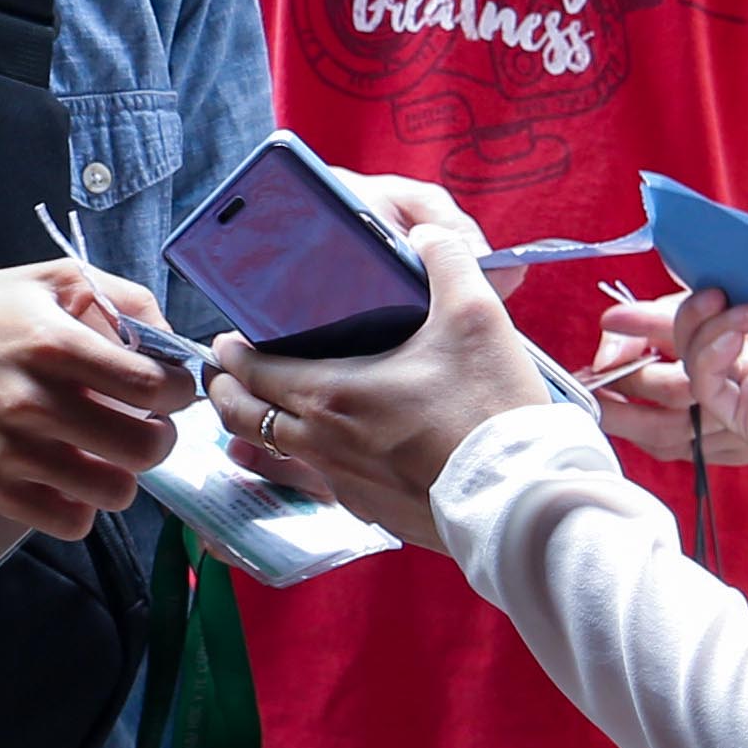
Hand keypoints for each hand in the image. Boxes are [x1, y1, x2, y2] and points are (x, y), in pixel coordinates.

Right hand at [0, 262, 190, 540]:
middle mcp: (33, 401)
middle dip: (161, 437)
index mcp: (54, 344)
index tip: (171, 389)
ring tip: (108, 453)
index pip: (152, 385)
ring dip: (124, 474)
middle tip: (145, 424)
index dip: (179, 390)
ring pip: (114, 492)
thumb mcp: (51, 279)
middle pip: (144, 447)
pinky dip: (83, 505)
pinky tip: (73, 476)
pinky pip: (71, 522)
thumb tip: (175, 342)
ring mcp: (11, 451)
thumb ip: (122, 298)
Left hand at [205, 178, 551, 550]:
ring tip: (268, 407)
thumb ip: (446, 261)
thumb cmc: (491, 410)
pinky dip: (306, 461)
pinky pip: (319, 482)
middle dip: (227, 392)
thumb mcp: (476, 315)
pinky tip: (328, 448)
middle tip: (226, 374)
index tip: (226, 339)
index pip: (252, 371)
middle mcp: (323, 443)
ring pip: (277, 453)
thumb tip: (428, 235)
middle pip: (246, 417)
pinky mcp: (370, 511)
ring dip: (261, 427)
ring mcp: (343, 484)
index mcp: (331, 393)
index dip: (231, 353)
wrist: (521, 496)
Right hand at [589, 291, 747, 463]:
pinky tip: (740, 327)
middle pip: (656, 368)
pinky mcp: (744, 421)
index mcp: (731, 337)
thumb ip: (713, 284)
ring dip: (687, 332)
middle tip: (619, 324)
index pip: (665, 338)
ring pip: (674, 378)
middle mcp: (729, 371)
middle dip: (633, 345)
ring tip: (716, 299)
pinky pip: (704, 387)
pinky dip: (713, 351)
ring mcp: (736, 399)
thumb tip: (666, 274)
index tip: (611, 319)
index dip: (632, 330)